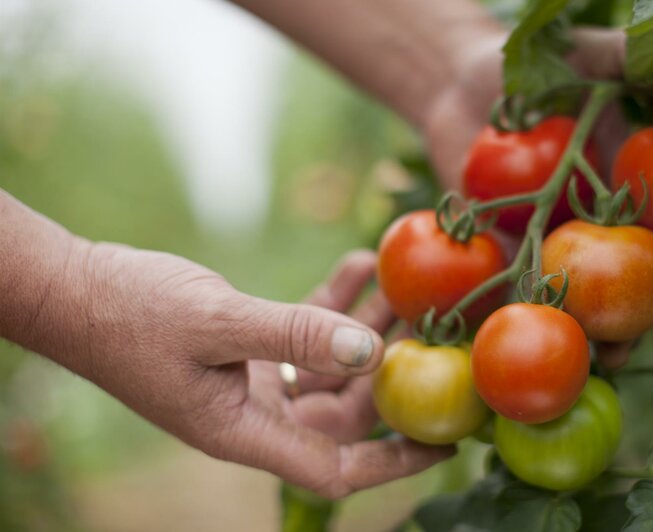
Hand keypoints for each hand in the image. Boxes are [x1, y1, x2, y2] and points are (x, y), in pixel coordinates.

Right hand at [58, 245, 450, 498]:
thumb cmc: (132, 312)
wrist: (75, 289)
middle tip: (432, 328)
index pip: (335, 468)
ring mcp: (250, 384)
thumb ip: (295, 336)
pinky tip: (359, 265)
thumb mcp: (219, 322)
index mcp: (244, 431)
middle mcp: (253, 416)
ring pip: (331, 367)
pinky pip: (304, 335)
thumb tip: (372, 352)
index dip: (394, 461)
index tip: (446, 440)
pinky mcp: (245, 351)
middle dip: (391, 372)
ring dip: (366, 327)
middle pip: (346, 412)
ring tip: (402, 283)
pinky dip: (332, 305)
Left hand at [422, 29, 652, 369]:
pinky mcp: (496, 247)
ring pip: (568, 300)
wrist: (464, 85)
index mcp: (629, 191)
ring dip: (577, 335)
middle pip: (622, 288)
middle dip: (635, 326)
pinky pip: (503, 287)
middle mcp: (592, 227)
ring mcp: (545, 242)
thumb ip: (634, 61)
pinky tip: (506, 342)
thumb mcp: (592, 57)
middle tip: (634, 352)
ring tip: (582, 361)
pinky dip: (505, 317)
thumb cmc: (541, 67)